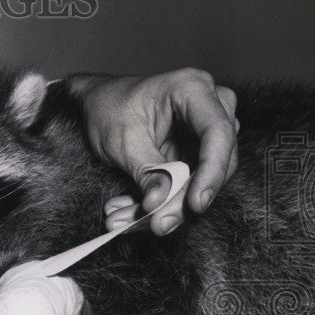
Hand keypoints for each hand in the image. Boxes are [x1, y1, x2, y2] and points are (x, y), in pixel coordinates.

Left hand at [71, 68, 238, 234]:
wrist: (97, 105)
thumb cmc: (108, 109)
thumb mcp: (122, 140)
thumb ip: (147, 172)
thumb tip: (160, 205)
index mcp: (193, 89)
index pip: (217, 134)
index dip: (212, 172)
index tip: (196, 204)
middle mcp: (209, 108)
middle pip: (213, 163)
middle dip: (182, 200)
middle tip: (156, 224)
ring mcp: (205, 133)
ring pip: (200, 180)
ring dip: (166, 207)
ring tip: (125, 221)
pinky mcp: (195, 155)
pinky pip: (186, 185)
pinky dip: (158, 202)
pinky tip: (126, 214)